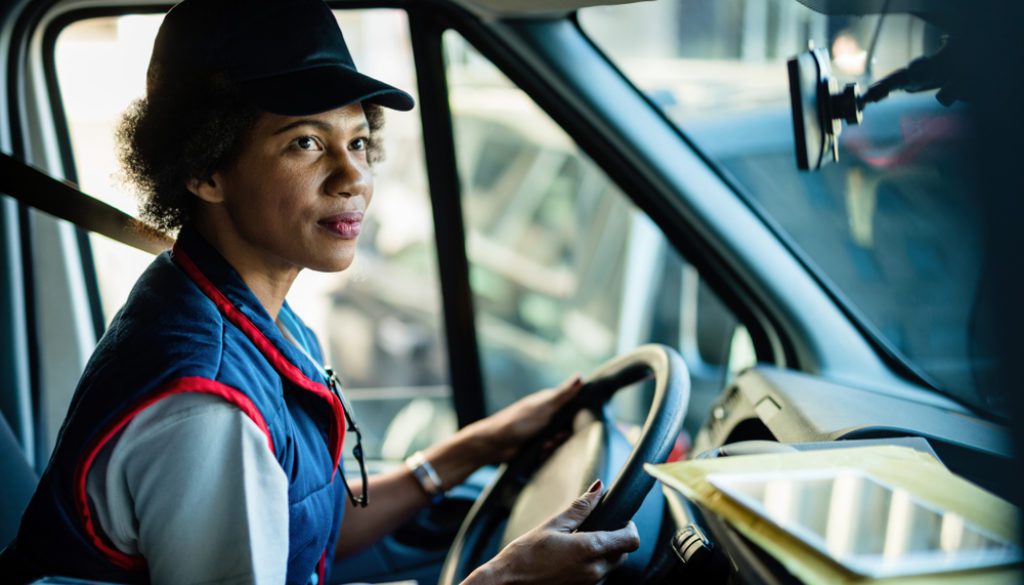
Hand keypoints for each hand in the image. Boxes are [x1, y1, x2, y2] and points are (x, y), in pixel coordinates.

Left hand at [465, 374, 582, 462]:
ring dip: (554, 446)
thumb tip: (580, 376)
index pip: (573, 406)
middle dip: (564, 436)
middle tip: (555, 438)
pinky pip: (550, 452)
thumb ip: (563, 394)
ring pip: (560, 441)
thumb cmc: (518, 421)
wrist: (494, 444)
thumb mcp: (544, 407)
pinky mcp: (536, 445)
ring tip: (544, 447)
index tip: (577, 423)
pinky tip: (540, 454)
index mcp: (549, 402)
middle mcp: (546, 416)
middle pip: (568, 427)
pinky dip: (547, 454)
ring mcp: (541, 431)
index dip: (577, 416)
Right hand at [465, 480, 639, 584]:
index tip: (621, 520)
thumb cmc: (525, 555)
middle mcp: (595, 570)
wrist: (506, 583)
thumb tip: (598, 488)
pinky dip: (591, 567)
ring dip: (602, 555)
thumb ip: (580, 508)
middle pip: (622, 553)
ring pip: (610, 567)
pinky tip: (570, 561)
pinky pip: (597, 578)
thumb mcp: (552, 525)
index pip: (631, 540)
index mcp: (590, 549)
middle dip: (614, 540)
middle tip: (594, 529)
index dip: (630, 527)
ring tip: (576, 546)